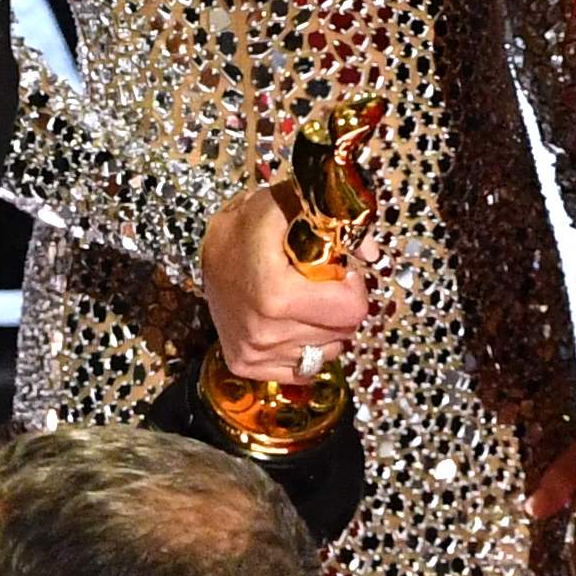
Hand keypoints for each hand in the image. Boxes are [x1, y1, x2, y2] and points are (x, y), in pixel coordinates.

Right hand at [202, 182, 369, 385]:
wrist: (203, 248)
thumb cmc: (251, 225)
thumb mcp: (292, 205)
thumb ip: (339, 221)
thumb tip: (372, 256)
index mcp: (276, 296)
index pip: (352, 311)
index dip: (352, 286)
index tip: (337, 271)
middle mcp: (263, 333)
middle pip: (343, 333)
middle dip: (340, 306)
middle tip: (317, 284)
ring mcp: (253, 353)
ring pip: (326, 353)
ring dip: (324, 329)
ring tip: (302, 302)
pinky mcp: (244, 365)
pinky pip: (301, 370)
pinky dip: (304, 349)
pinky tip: (291, 324)